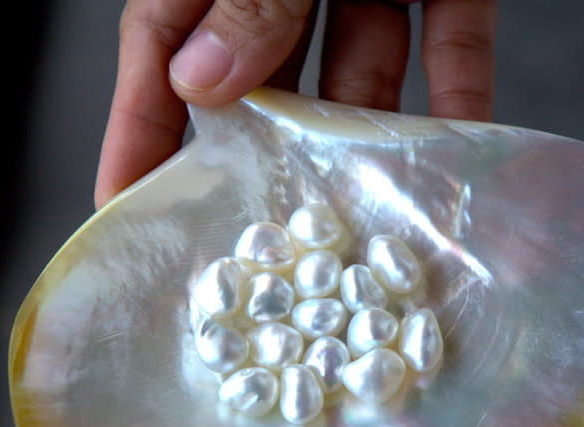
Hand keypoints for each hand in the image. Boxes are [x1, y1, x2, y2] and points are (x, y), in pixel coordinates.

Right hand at [94, 0, 496, 208]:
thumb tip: (201, 80)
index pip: (161, 58)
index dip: (140, 135)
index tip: (129, 204)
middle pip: (262, 83)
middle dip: (264, 154)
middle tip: (263, 227)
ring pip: (358, 74)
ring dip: (362, 136)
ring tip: (363, 208)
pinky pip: (450, 42)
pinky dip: (455, 94)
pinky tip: (454, 148)